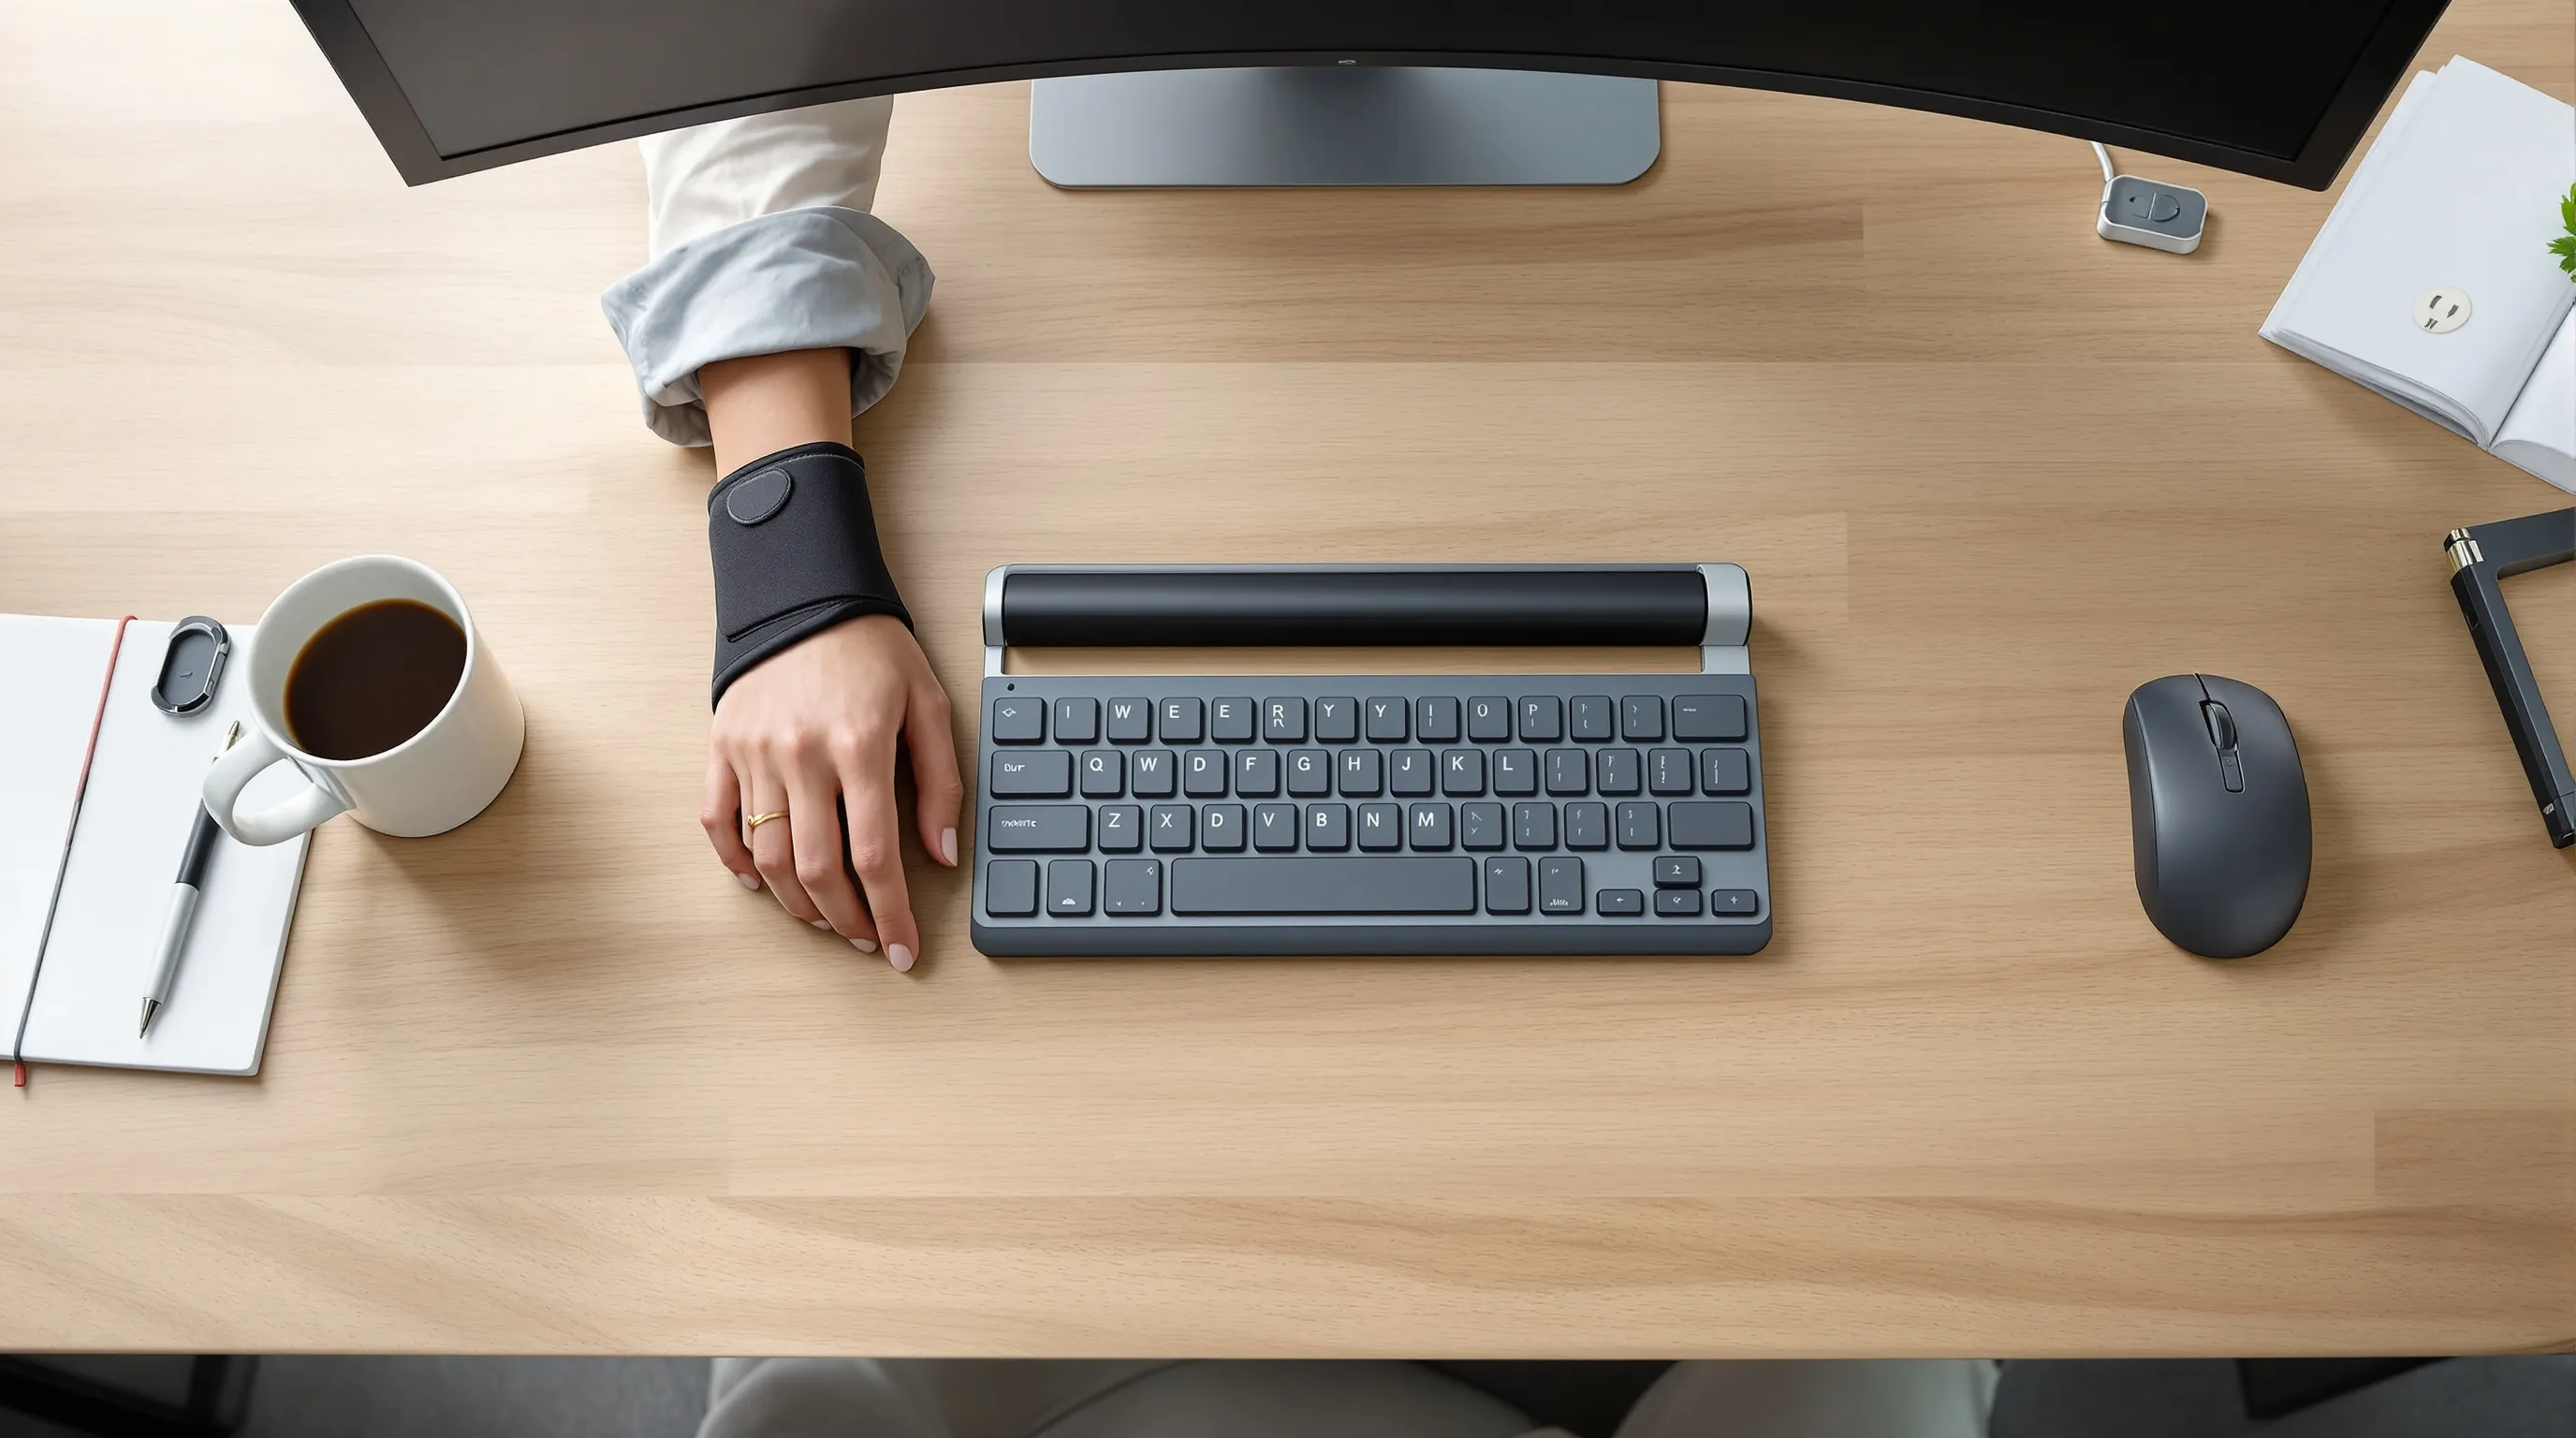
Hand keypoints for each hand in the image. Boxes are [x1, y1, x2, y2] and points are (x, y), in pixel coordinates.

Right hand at [701, 614, 962, 969]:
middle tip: (865, 941)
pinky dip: (736, 863)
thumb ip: (940, 782)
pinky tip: (761, 884)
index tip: (903, 949)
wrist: (803, 591)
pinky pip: (716, 822)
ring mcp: (754, 753)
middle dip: (845, 921)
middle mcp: (801, 755)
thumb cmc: (872, 648)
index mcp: (859, 746)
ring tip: (825, 918)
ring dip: (796, 903)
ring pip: (767, 857)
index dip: (890, 914)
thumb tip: (941, 854)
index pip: (875, 856)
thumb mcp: (929, 703)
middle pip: (816, 870)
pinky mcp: (721, 746)